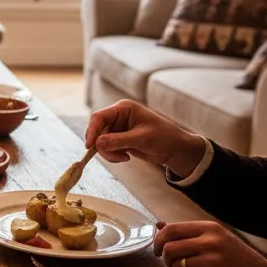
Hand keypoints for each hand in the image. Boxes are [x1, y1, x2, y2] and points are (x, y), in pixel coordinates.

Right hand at [85, 99, 206, 178]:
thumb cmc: (164, 138)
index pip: (99, 117)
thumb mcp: (141, 139)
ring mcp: (118, 128)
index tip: (90, 146)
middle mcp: (118, 117)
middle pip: (97, 130)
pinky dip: (113, 155)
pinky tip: (126, 157)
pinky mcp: (119, 139)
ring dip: (108, 152)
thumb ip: (118, 141)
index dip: (92, 130)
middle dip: (102, 145)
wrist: (176, 150)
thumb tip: (96, 144)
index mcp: (123, 109)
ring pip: (100, 141)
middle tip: (113, 156)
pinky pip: (107, 147)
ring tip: (123, 158)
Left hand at [154, 220, 266, 266]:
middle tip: (172, 263)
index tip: (158, 249)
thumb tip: (159, 225)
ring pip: (177, 266)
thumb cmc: (237, 258)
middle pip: (169, 248)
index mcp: (210, 228)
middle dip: (166, 258)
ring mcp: (213, 262)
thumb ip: (189, 233)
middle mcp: (211, 242)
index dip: (158, 240)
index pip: (171, 229)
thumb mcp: (217, 238)